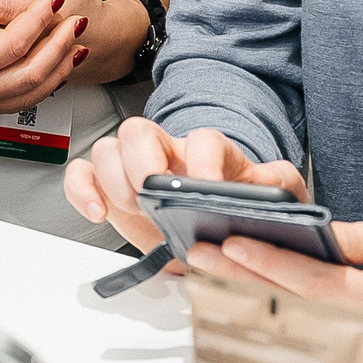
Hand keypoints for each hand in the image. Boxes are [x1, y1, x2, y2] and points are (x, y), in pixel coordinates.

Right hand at [0, 0, 80, 116]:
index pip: (13, 45)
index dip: (37, 21)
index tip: (53, 0)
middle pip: (30, 73)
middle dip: (58, 45)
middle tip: (76, 20)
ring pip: (30, 93)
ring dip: (58, 68)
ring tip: (76, 43)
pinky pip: (19, 100)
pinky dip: (43, 83)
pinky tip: (55, 67)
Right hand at [62, 117, 305, 254]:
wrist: (216, 232)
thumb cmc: (239, 208)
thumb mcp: (274, 195)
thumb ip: (280, 185)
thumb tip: (274, 189)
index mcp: (210, 152)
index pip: (202, 140)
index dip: (202, 160)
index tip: (204, 189)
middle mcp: (166, 152)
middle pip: (139, 130)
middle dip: (141, 160)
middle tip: (151, 192)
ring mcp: (133, 168)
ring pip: (107, 148)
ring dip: (113, 178)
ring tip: (133, 208)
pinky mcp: (110, 189)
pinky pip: (82, 174)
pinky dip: (82, 190)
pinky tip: (97, 212)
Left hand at [194, 213, 362, 362]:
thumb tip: (316, 232)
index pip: (314, 283)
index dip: (269, 262)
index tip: (231, 242)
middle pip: (289, 310)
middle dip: (239, 280)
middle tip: (199, 255)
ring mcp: (358, 362)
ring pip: (290, 330)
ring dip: (243, 301)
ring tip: (203, 273)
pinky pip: (301, 340)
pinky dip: (266, 317)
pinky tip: (233, 297)